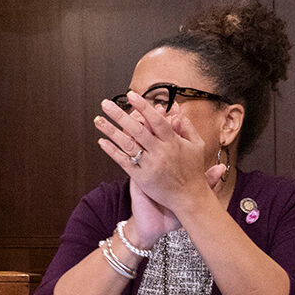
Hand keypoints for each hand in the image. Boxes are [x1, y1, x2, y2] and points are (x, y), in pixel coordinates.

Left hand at [95, 93, 215, 216]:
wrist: (189, 198)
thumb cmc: (193, 171)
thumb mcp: (197, 146)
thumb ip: (187, 127)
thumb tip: (177, 110)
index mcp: (173, 142)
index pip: (156, 120)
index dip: (143, 107)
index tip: (131, 95)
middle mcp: (160, 152)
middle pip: (137, 129)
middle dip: (120, 115)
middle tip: (105, 103)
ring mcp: (150, 165)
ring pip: (127, 144)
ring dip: (111, 131)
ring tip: (98, 119)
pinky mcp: (141, 177)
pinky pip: (124, 162)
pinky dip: (112, 151)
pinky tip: (101, 141)